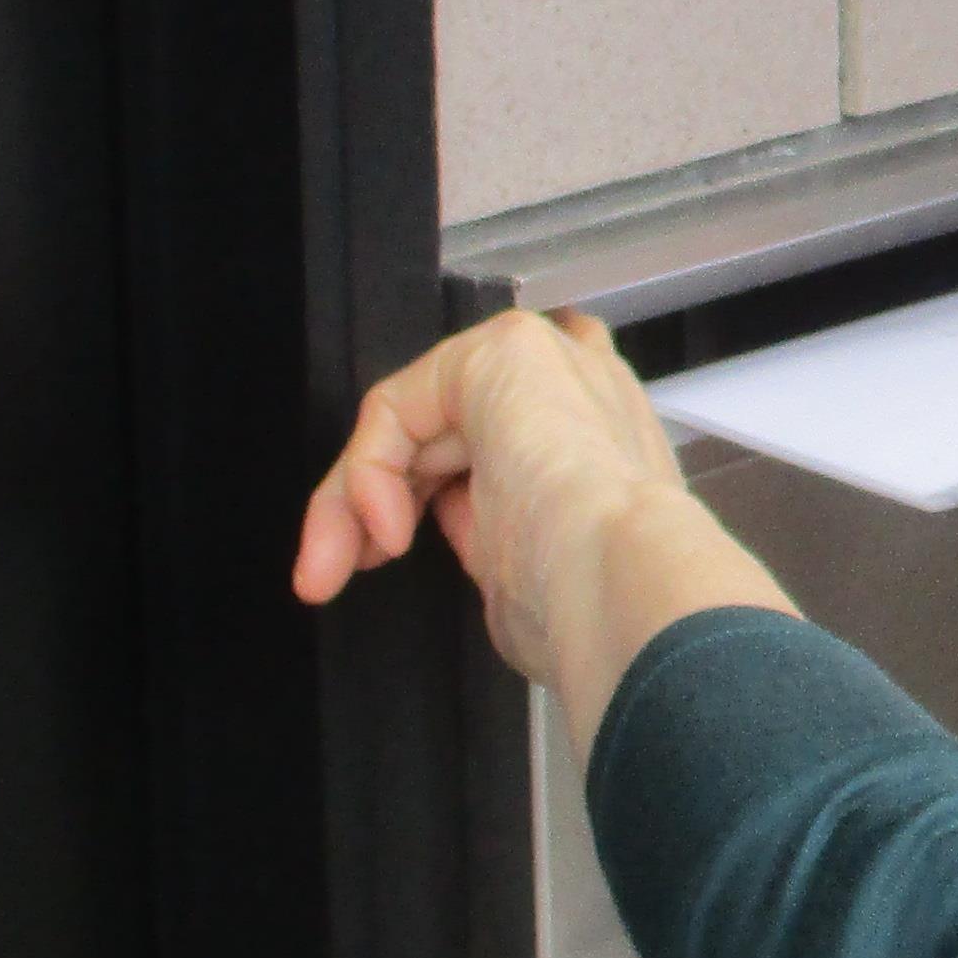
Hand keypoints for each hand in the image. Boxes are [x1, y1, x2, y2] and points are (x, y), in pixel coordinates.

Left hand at [294, 310, 788, 732]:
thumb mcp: (524, 578)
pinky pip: (399, 407)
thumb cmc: (595, 606)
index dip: (430, 503)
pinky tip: (386, 528)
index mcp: (600, 453)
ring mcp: (549, 364)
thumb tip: (470, 530)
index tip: (386, 562)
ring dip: (354, 498)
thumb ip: (493, 534)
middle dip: (374, 505)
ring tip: (337, 564)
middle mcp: (581, 395)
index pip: (495, 447)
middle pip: (440, 433)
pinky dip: (371, 471)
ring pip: (410, 422)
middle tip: (333, 572)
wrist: (624, 588)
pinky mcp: (503, 350)